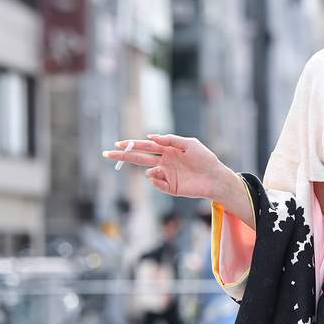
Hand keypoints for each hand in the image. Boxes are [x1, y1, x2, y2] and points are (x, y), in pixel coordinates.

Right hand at [102, 134, 230, 200]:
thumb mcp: (189, 144)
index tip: (118, 144)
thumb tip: (150, 137)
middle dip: (124, 156)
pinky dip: (158, 181)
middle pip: (139, 158)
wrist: (216, 177)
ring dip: (151, 171)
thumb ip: (170, 140)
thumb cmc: (205, 158)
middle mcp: (164, 162)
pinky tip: (168, 179)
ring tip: (165, 170)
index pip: (145, 147)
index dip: (131, 145)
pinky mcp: (170, 187)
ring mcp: (166, 175)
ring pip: (148, 173)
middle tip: (108, 154)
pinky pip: (156, 184)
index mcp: (167, 150)